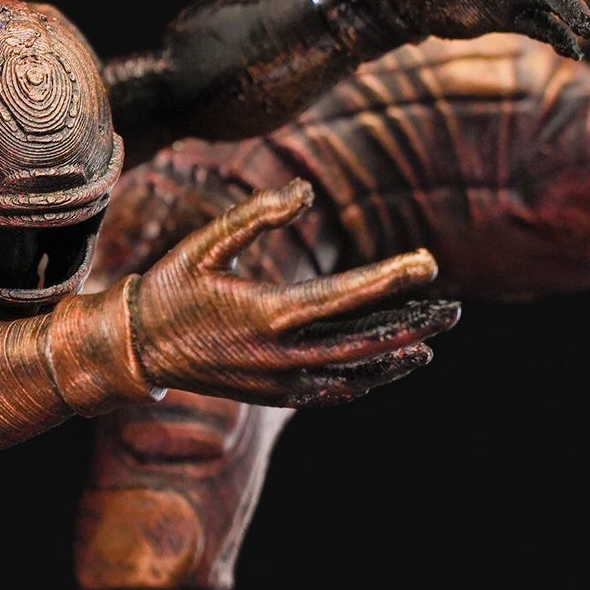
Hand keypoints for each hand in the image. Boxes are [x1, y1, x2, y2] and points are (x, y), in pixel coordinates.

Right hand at [132, 181, 458, 408]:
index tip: (428, 264)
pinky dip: (366, 380)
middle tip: (452, 310)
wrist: (137, 349)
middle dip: (412, 325)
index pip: (345, 297)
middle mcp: (279, 355)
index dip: (391, 280)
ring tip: (430, 340)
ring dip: (395, 358)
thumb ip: (256, 214)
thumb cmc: (171, 287)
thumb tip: (305, 194)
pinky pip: (333, 391)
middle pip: (364, 343)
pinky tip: (389, 365)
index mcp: (266, 313)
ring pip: (354, 374)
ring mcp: (279, 382)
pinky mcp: (275, 396)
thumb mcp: (205, 243)